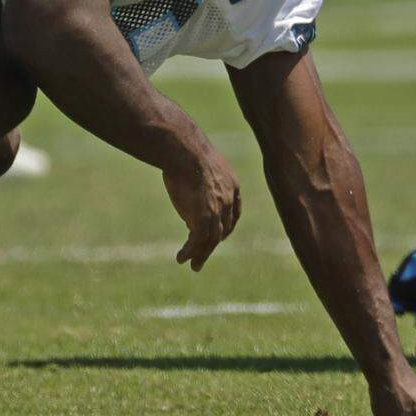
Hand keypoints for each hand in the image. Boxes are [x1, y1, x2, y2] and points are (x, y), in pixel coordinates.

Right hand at [163, 141, 240, 270]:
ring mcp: (217, 211)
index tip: (219, 234)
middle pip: (224, 229)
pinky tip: (181, 257)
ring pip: (212, 239)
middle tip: (205, 256)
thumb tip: (187, 186)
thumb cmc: (186, 149)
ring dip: (202, 254)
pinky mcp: (203, 218)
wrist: (184, 150)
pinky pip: (197, 241)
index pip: (234, 212)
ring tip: (194, 265)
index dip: (226, 225)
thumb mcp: (199, 162)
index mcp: (232, 184)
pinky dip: (190, 251)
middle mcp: (228, 200)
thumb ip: (198, 178)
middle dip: (214, 244)